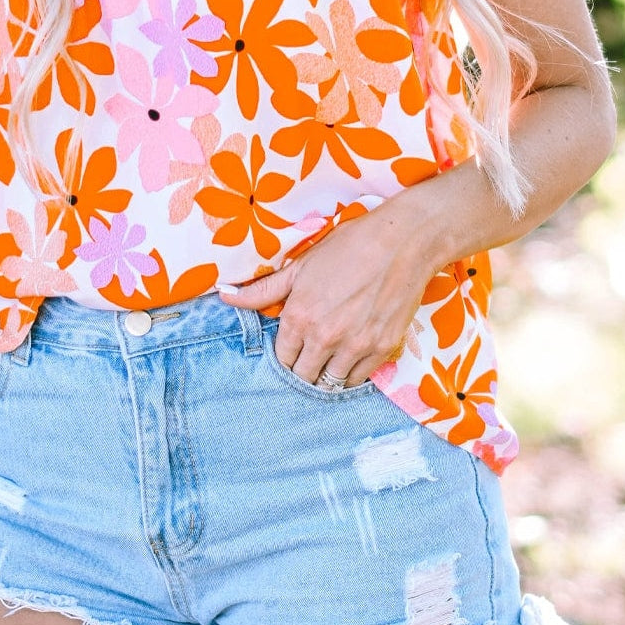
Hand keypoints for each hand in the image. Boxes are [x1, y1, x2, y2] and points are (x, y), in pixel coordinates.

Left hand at [220, 209, 438, 386]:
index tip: (291, 348)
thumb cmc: (349, 247)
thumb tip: (223, 296)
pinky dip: (353, 373)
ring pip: (331, 383)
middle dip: (303, 369)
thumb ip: (262, 290)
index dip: (285, 355)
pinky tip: (351, 357)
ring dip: (327, 375)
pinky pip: (360, 379)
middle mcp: (324, 337)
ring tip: (329, 359)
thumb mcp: (301, 265)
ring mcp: (356, 346)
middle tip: (309, 356)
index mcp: (299, 316)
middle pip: (304, 376)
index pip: (282, 358)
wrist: (401, 242)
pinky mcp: (383, 349)